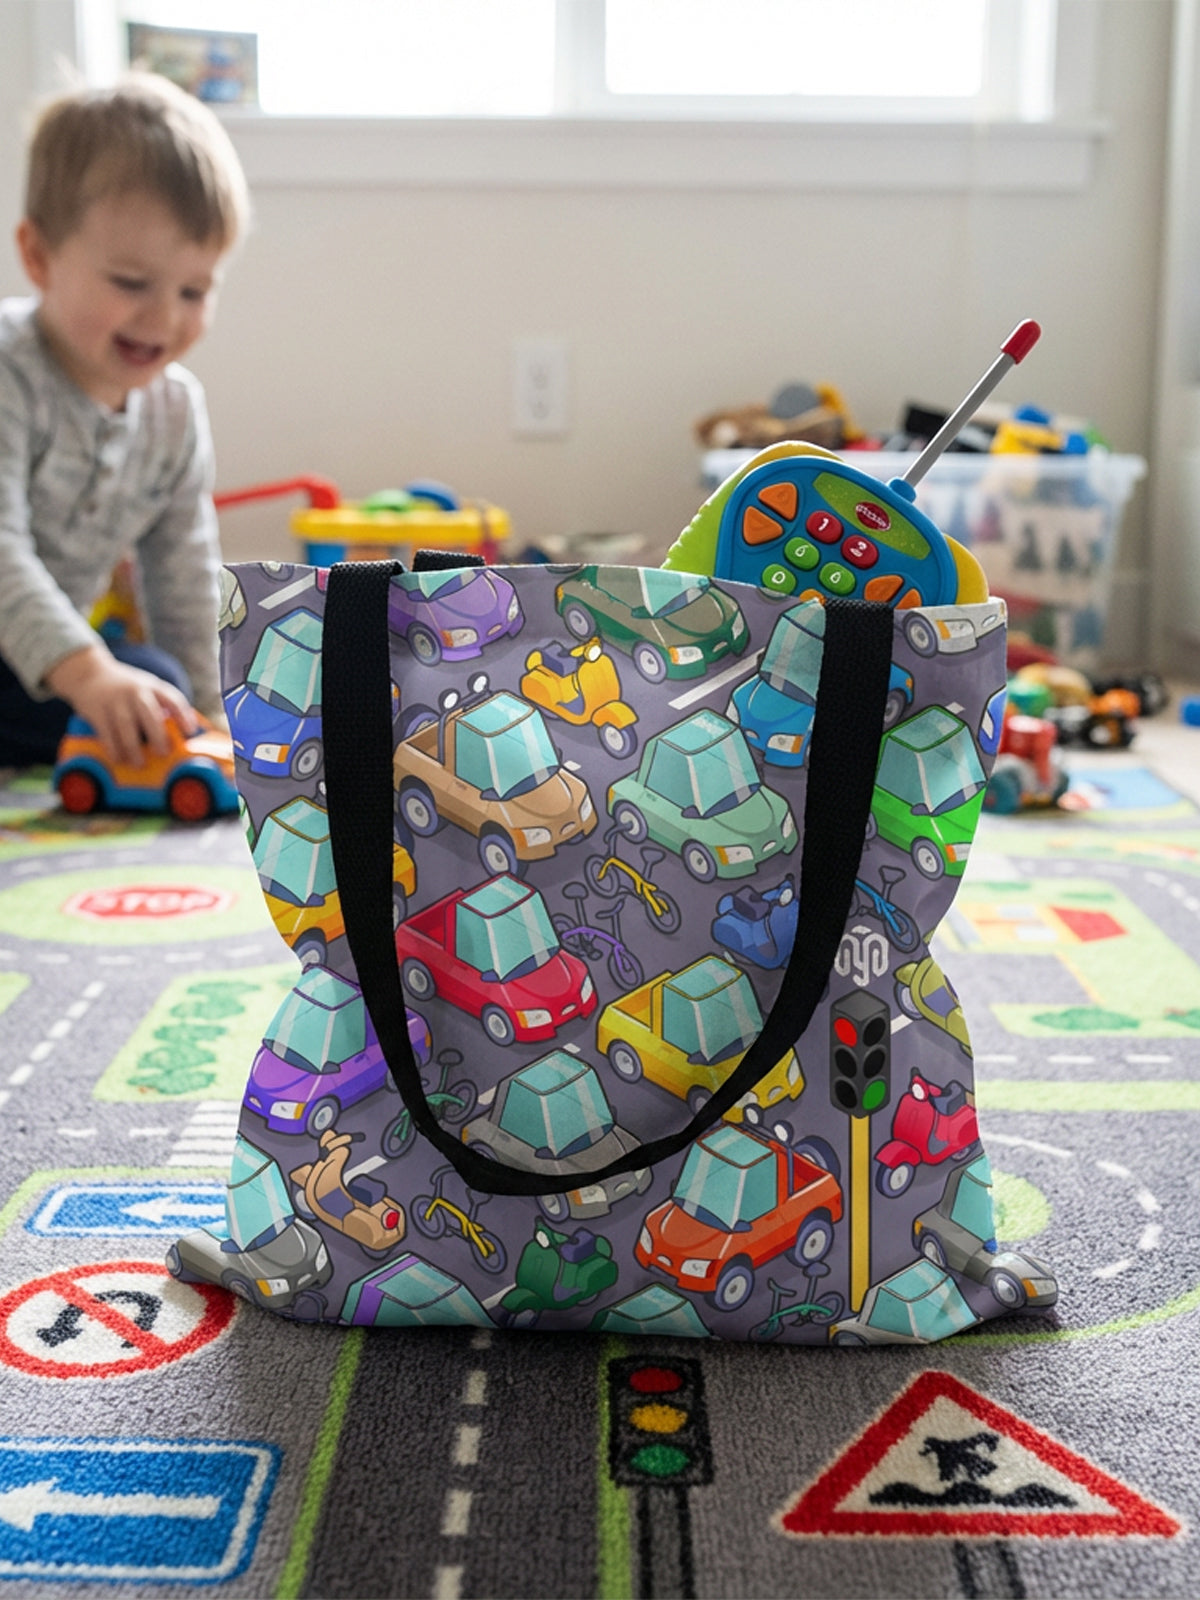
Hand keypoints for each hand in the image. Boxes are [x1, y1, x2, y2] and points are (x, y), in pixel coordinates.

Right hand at [46, 645, 191, 767]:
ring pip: (126, 726)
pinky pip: (106, 732)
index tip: (190, 732)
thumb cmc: (127, 688)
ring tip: (140, 763)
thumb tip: (190, 730)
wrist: (89, 673)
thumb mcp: (147, 687)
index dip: (183, 715)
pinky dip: (113, 748)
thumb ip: (164, 704)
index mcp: (152, 687)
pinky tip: (119, 758)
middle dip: (158, 735)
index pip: (172, 699)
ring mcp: (115, 700)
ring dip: (133, 747)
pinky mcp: (96, 710)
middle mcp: (135, 692)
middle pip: (149, 714)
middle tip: (164, 753)